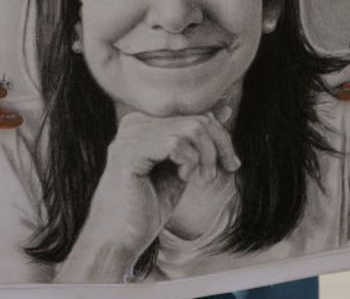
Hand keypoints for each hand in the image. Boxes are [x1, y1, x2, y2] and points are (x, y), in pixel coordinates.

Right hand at [69, 108, 239, 273]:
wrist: (117, 240)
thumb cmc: (146, 208)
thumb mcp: (180, 169)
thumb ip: (198, 142)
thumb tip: (224, 110)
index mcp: (144, 123)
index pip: (196, 114)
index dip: (222, 138)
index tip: (232, 164)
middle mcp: (134, 123)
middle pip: (198, 119)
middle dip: (221, 147)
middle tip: (224, 172)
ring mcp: (129, 136)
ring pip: (192, 129)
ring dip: (206, 157)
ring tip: (202, 179)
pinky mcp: (128, 153)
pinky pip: (176, 143)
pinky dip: (190, 161)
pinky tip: (184, 177)